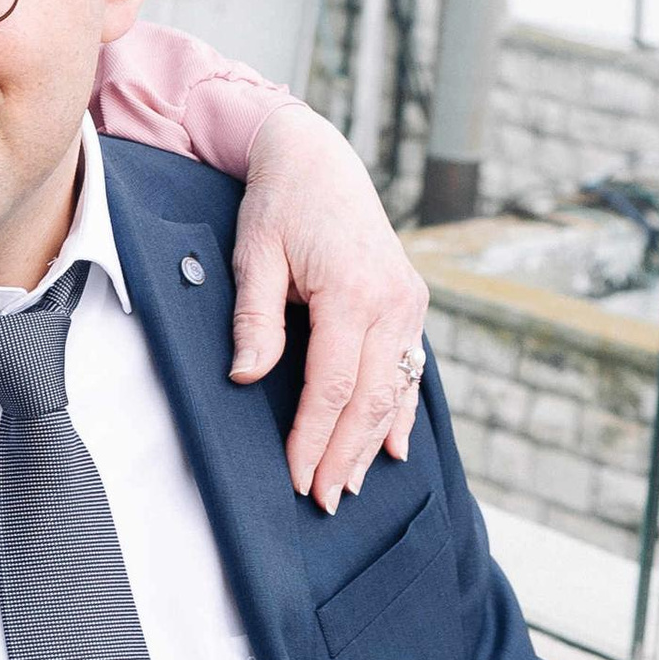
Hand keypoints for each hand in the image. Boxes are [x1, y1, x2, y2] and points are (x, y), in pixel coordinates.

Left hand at [229, 105, 431, 510]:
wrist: (318, 159)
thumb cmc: (279, 204)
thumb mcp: (254, 254)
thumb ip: (255, 319)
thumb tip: (248, 378)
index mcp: (352, 291)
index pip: (333, 385)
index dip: (315, 436)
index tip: (298, 477)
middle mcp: (392, 301)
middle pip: (371, 398)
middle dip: (346, 454)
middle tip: (325, 500)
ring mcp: (409, 303)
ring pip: (395, 390)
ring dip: (372, 443)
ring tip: (350, 487)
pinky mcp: (411, 303)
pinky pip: (409, 369)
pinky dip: (401, 412)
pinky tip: (394, 451)